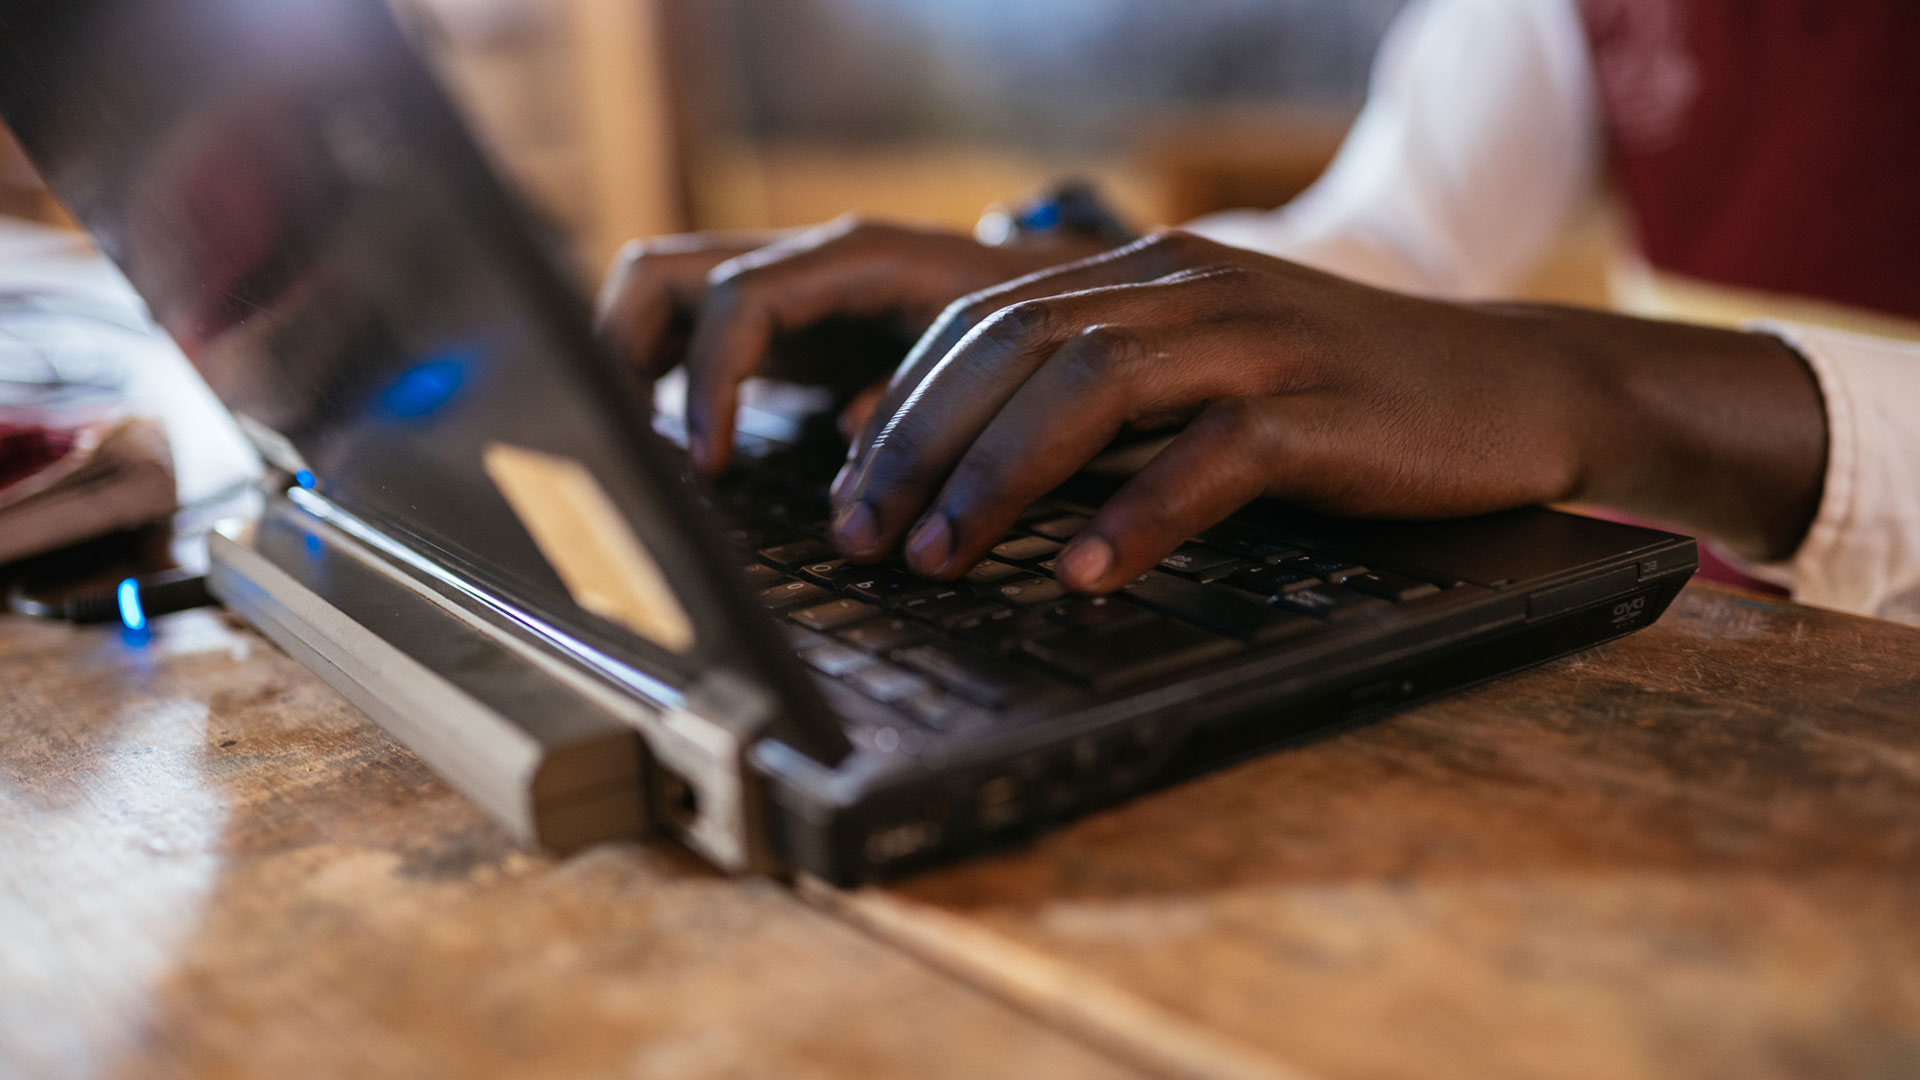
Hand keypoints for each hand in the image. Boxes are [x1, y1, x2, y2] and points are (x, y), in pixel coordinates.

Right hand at [594, 216, 1107, 471]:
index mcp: (852, 258)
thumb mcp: (988, 359)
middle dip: (625, 353)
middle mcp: (801, 261)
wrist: (1049, 299)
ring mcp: (779, 289)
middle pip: (660, 274)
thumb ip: (922, 395)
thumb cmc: (1026, 329)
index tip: (708, 462)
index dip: (710, 380)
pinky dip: (656, 373)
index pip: (739, 299)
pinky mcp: (775, 326)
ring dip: (627, 358)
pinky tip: (662, 437)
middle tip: (627, 443)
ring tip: (629, 441)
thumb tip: (853, 436)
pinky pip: (684, 328)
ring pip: (656, 291)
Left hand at [828, 231, 1827, 590]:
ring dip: (1000, 476)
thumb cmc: (1337, 401)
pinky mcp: (1321, 407)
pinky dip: (1138, 517)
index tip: (845, 490)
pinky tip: (1085, 575)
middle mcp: (1186, 289)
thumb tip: (949, 458)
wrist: (1514, 385)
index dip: (902, 406)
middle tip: (863, 536)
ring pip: (1092, 386)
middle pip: (1015, 348)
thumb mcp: (1197, 379)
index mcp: (1144, 275)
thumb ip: (1085, 399)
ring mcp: (1255, 341)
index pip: (985, 322)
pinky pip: (1211, 456)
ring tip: (944, 559)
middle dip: (920, 445)